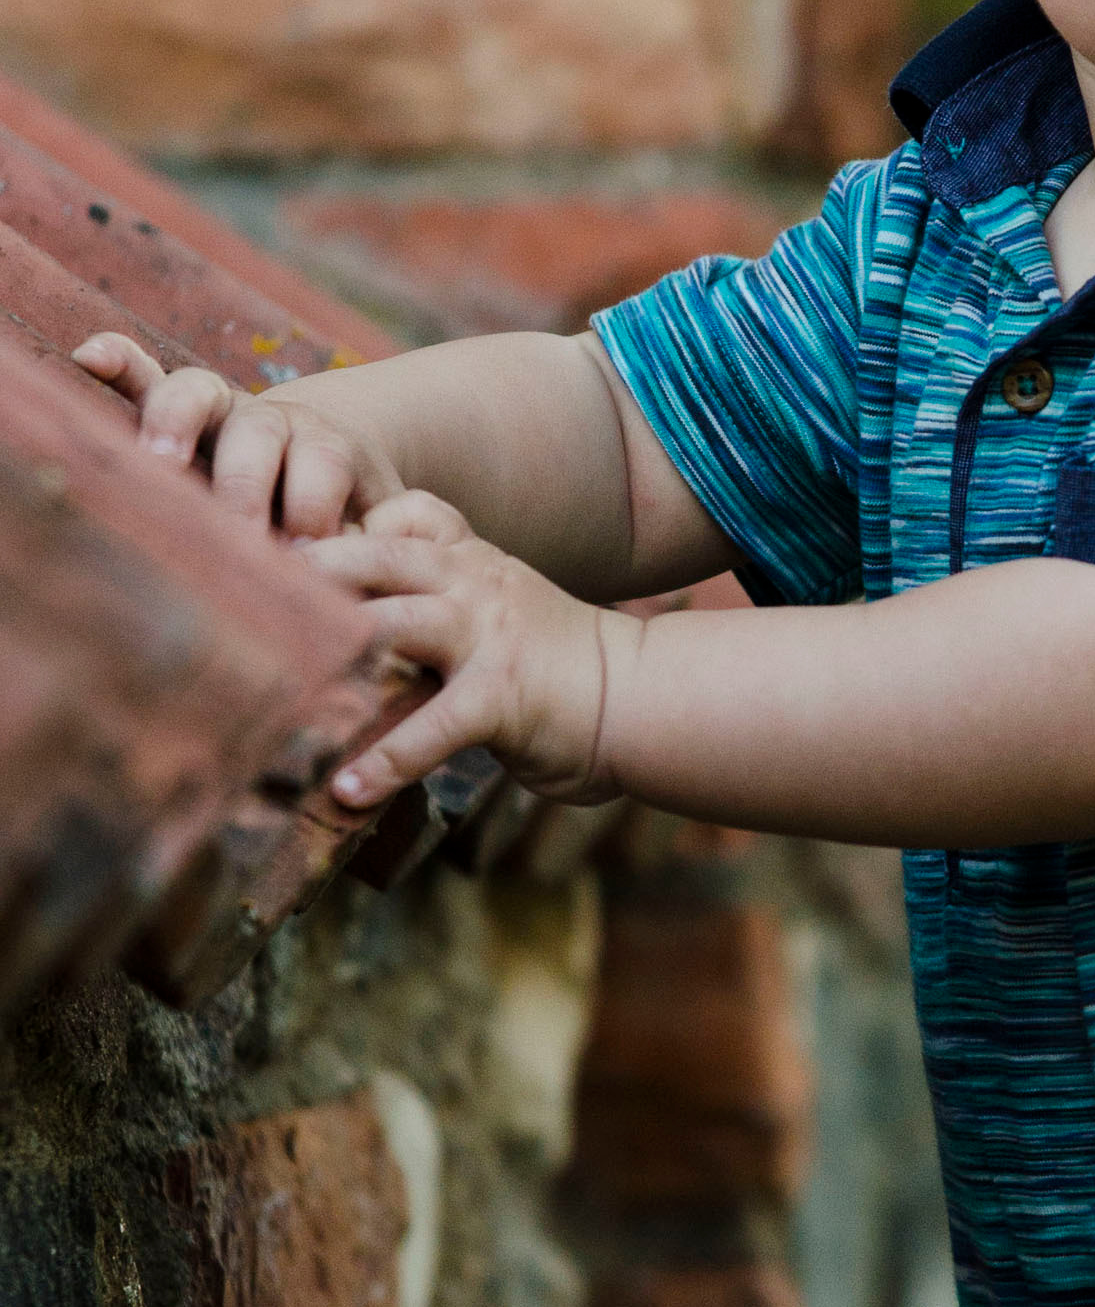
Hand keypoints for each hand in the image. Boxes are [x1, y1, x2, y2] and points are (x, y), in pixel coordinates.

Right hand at [73, 332, 404, 534]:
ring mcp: (220, 413)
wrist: (332, 476)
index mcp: (328, 447)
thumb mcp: (375, 537)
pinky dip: (123, 365)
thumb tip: (355, 586)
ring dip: (176, 423)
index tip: (305, 552)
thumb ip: (370, 552)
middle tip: (235, 531)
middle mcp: (272, 421)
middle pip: (258, 433)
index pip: (323, 462)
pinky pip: (144, 381)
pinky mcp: (173, 416)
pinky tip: (92, 356)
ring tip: (158, 460)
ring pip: (197, 396)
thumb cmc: (350, 527)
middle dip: (243, 483)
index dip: (314, 503)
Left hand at [303, 491, 629, 809]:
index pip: (407, 516)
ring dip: (336, 649)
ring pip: (400, 622)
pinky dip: (387, 761)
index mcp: (473, 560)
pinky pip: (434, 726)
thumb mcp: (499, 606)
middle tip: (242, 586)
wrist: (641, 698)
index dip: (346, 523)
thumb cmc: (555, 663)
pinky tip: (345, 791)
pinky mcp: (504, 696)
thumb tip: (352, 619)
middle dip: (316, 565)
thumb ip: (438, 598)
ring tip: (275, 679)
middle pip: (384, 555)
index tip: (281, 542)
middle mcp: (477, 583)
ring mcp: (490, 635)